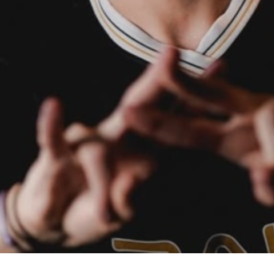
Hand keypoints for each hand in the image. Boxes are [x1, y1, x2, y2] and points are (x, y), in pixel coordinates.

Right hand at [12, 52, 175, 247]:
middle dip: (159, 81)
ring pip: (106, 132)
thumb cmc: (94, 205)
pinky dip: (51, 125)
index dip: (194, 93)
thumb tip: (129, 194)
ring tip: (129, 118)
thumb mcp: (117, 207)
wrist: (52, 220)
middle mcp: (114, 136)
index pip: (170, 116)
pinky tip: (53, 107)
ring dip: (120, 126)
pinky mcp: (53, 158)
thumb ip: (126, 200)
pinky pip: (53, 141)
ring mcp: (85, 143)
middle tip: (174, 53)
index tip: (222, 66)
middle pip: (141, 103)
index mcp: (137, 148)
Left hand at [122, 23, 273, 205]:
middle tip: (160, 61)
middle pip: (212, 97)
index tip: (128, 112)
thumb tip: (265, 190)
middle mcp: (253, 115)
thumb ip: (272, 183)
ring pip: (266, 113)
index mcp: (236, 137)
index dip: (161, 122)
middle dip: (185, 83)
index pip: (190, 130)